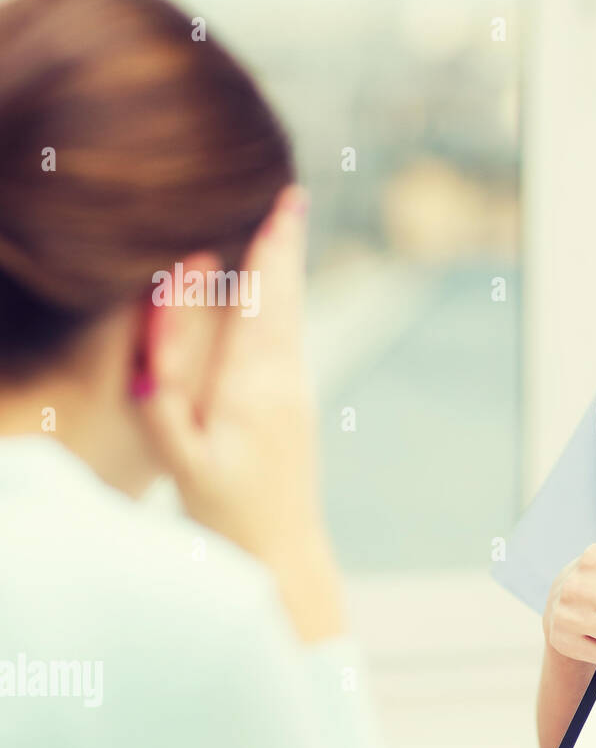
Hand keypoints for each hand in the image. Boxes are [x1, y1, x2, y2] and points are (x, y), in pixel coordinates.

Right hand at [138, 184, 343, 640]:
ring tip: (285, 227)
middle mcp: (285, 382)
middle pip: (285, 300)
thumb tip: (147, 359)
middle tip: (293, 194)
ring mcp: (296, 394)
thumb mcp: (185, 465)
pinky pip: (287, 342)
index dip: (271, 253)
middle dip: (285, 247)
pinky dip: (280, 307)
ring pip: (290, 319)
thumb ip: (163, 411)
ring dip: (284, 274)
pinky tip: (274, 296)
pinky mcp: (295, 408)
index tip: (284, 205)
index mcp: (256, 388)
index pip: (262, 305)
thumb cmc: (228, 513)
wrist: (284, 553)